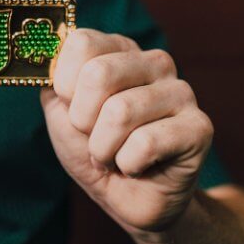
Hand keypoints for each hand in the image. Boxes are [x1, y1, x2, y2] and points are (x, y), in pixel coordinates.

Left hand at [41, 29, 212, 235]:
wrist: (129, 200)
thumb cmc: (95, 149)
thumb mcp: (60, 113)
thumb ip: (51, 81)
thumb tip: (45, 58)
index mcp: (119, 49)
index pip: (82, 43)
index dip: (65, 84)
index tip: (71, 108)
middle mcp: (154, 62)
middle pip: (99, 73)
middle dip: (82, 120)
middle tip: (92, 137)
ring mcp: (181, 92)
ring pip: (120, 112)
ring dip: (103, 148)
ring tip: (113, 156)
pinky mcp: (199, 127)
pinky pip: (146, 143)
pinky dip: (128, 164)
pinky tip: (138, 166)